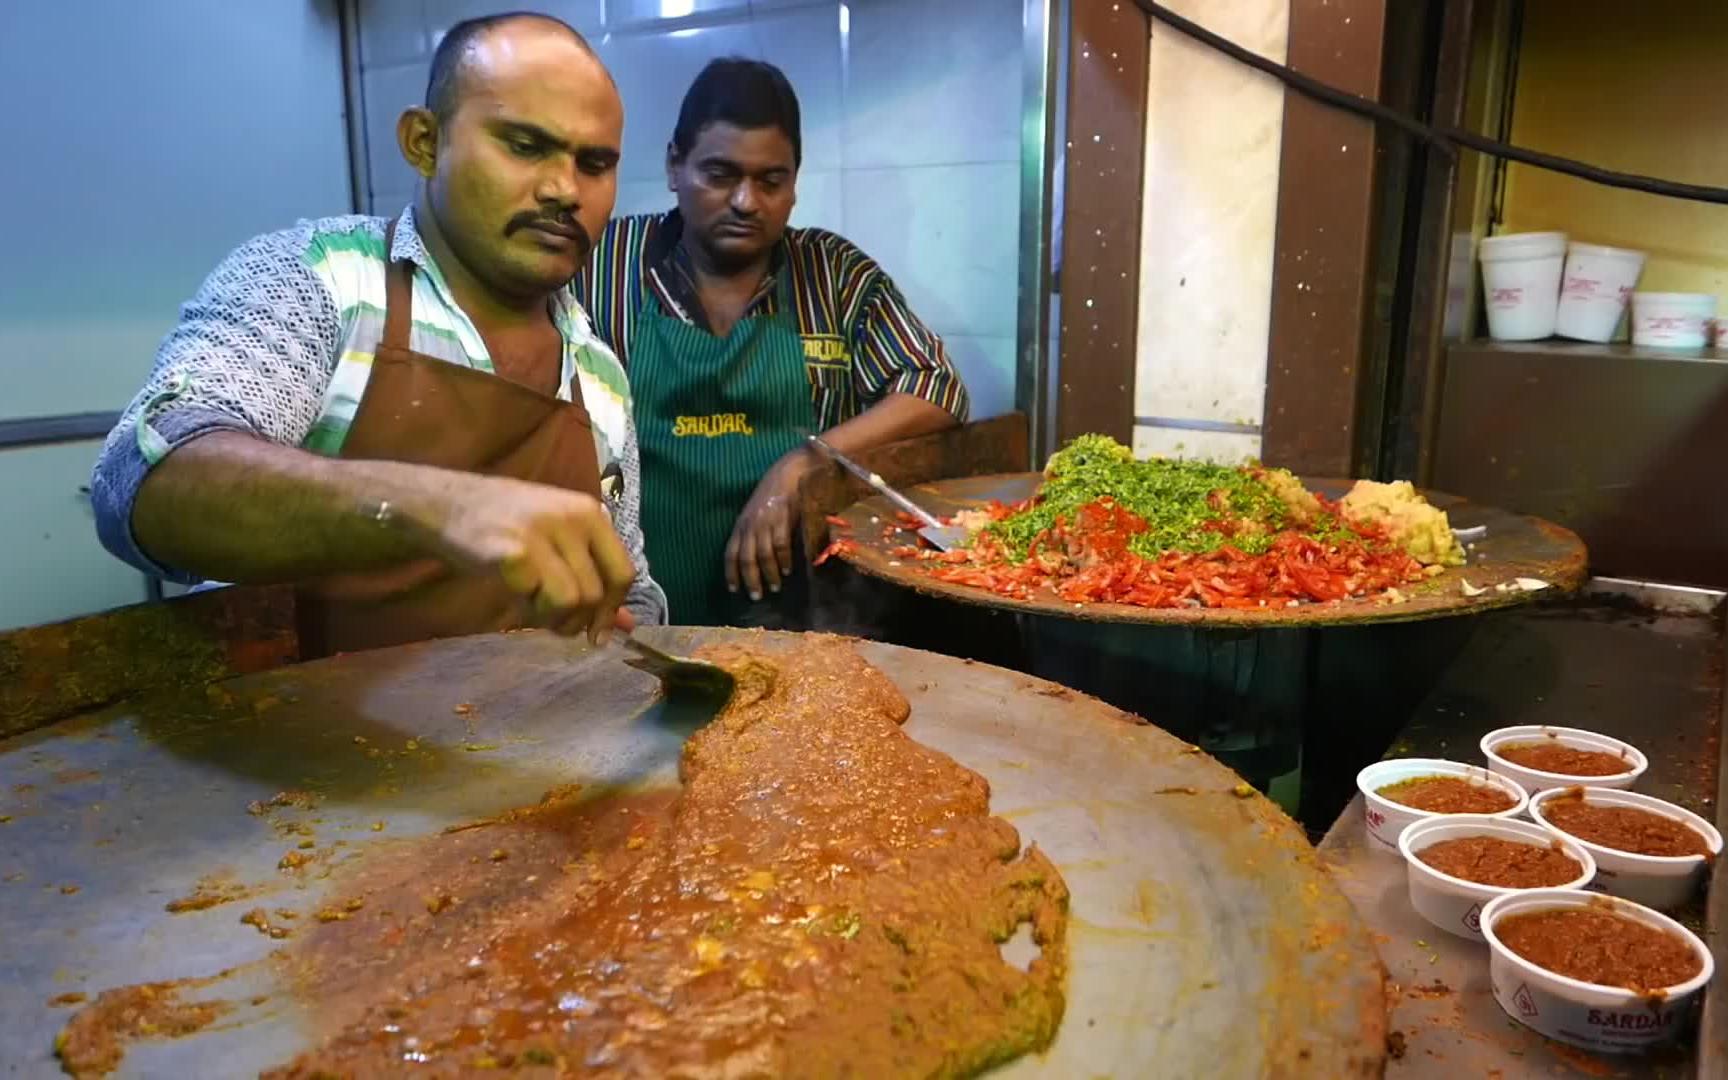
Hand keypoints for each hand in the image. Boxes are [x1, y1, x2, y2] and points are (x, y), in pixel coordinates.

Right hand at [404, 474, 636, 643]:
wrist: (444, 505)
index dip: (611, 610)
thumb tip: (628, 626)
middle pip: (596, 595)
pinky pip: (536, 598)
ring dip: (552, 617)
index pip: (623, 574)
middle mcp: (572, 518)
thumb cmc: (506, 525)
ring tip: (532, 604)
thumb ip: (593, 576)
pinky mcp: (513, 552)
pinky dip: (526, 606)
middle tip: (552, 619)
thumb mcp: (558, 540)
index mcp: (591, 513)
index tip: (594, 630)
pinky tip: (513, 592)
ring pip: (572, 601)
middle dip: (577, 620)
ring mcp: (542, 533)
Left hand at [724, 453, 810, 601]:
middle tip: (756, 597)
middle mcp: (749, 526)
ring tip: (774, 588)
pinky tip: (787, 570)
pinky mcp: (781, 519)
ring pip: (763, 555)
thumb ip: (754, 534)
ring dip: (768, 574)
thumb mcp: (756, 515)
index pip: (730, 553)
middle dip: (750, 580)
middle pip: (746, 559)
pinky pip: (780, 545)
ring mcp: (765, 523)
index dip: (730, 573)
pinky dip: (783, 560)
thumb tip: (757, 561)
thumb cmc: (772, 495)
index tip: (734, 589)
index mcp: (740, 525)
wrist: (788, 473)